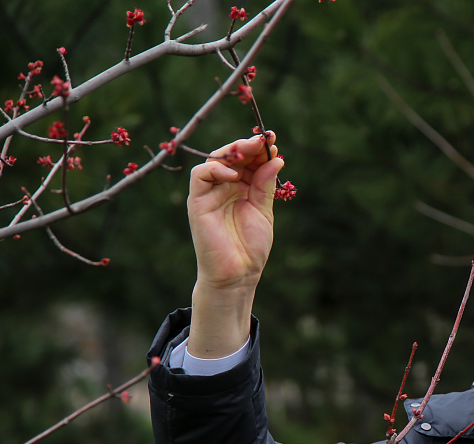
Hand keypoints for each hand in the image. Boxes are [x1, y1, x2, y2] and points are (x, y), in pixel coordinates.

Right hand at [187, 133, 283, 291]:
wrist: (239, 274)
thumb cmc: (251, 247)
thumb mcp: (263, 211)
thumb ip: (265, 185)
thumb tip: (276, 158)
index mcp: (241, 189)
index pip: (246, 162)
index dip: (258, 150)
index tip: (272, 141)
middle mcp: (223, 188)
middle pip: (230, 157)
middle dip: (247, 146)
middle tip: (263, 140)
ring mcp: (209, 194)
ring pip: (214, 161)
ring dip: (232, 152)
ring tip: (251, 150)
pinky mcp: (197, 203)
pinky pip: (200, 176)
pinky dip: (215, 170)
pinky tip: (234, 175)